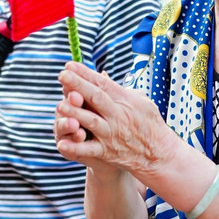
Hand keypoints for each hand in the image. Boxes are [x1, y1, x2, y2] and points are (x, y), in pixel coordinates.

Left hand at [55, 62, 169, 178]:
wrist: (158, 154)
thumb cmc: (148, 124)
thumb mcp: (140, 101)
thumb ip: (119, 90)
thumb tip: (102, 75)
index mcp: (124, 100)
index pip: (102, 84)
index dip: (85, 74)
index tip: (69, 65)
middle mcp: (117, 116)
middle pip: (95, 98)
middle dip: (78, 86)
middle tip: (62, 75)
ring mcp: (111, 134)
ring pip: (91, 121)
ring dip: (75, 113)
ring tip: (60, 105)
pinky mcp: (107, 152)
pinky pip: (89, 149)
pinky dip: (76, 147)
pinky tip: (62, 143)